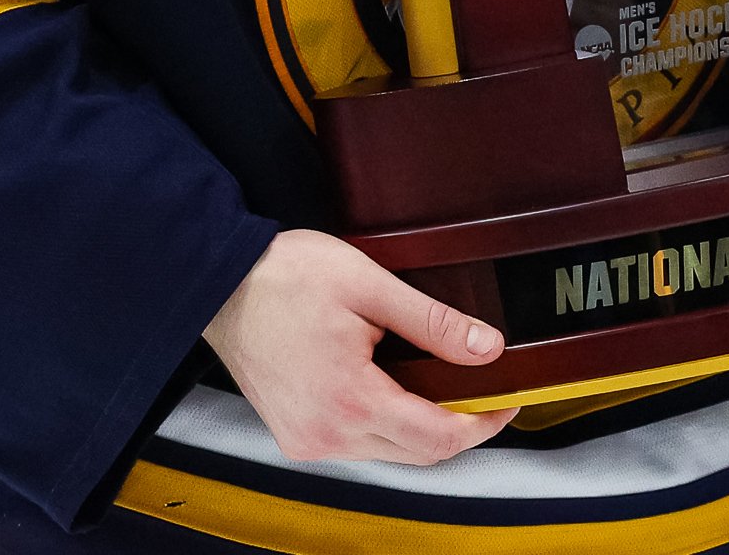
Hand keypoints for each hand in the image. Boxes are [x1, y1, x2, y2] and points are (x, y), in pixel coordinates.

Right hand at [205, 230, 518, 464]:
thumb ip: (431, 321)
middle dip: (457, 425)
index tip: (507, 399)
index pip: (438, 438)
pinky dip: (384, 421)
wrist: (221, 283)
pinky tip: (389, 385)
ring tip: (438, 381)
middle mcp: (328, 434)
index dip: (483, 422)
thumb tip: (486, 347)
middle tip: (482, 388)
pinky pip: (357, 442)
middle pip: (417, 452)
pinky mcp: (295, 434)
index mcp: (351, 400)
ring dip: (419, 424)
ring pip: (388, 451)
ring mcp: (307, 439)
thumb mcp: (368, 284)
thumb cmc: (285, 276)